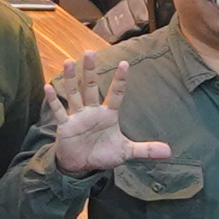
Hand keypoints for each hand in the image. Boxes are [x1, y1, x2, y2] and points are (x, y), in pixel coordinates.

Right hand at [44, 56, 159, 175]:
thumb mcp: (126, 152)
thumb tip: (169, 152)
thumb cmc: (102, 153)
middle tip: (90, 52)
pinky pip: (59, 111)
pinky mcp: (65, 126)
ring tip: (69, 61)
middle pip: (91, 87)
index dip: (120, 80)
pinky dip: (54, 101)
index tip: (124, 63)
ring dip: (71, 79)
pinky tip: (49, 88)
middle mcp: (92, 111)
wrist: (82, 166)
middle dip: (90, 71)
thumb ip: (146, 150)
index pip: (116, 94)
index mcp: (108, 114)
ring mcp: (78, 117)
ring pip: (74, 94)